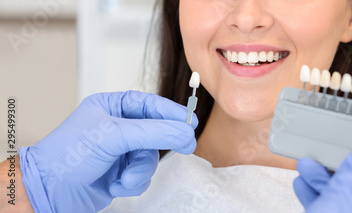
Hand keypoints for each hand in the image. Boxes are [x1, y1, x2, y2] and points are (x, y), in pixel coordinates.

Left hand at [19, 91, 197, 212]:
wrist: (49, 191)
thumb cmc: (68, 155)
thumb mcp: (114, 136)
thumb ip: (154, 132)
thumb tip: (185, 131)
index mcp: (112, 107)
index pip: (150, 105)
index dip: (172, 112)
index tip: (191, 122)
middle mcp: (117, 127)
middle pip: (155, 132)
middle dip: (160, 145)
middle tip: (185, 146)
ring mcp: (119, 151)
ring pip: (150, 157)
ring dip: (140, 170)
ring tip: (124, 178)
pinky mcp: (120, 172)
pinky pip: (142, 176)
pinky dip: (132, 182)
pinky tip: (115, 185)